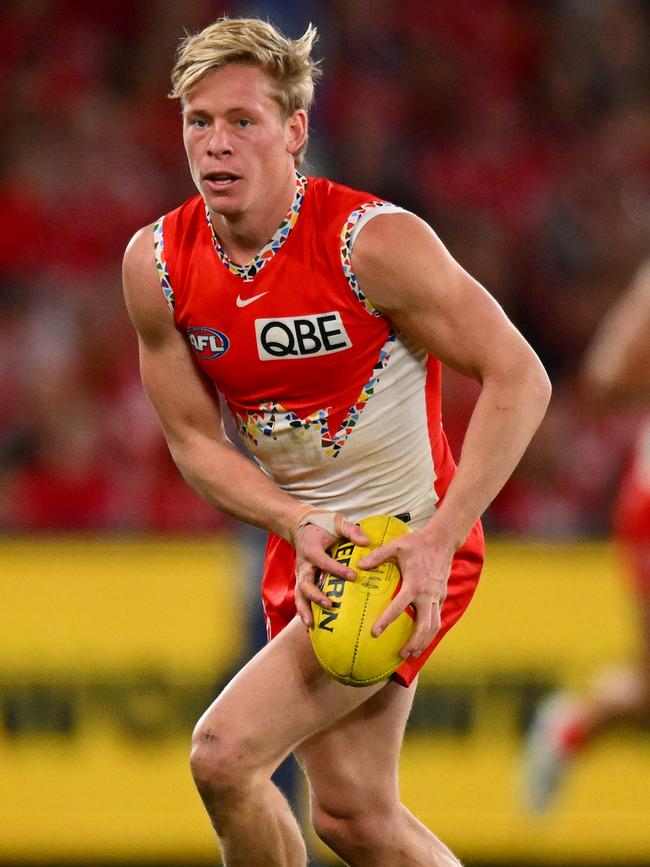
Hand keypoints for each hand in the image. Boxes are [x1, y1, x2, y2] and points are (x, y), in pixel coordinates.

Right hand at [294, 514, 368, 628]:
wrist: (301, 524)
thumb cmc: (322, 523)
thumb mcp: (337, 521)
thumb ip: (351, 530)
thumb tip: (367, 542)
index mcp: (312, 550)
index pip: (324, 562)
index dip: (337, 569)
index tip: (353, 577)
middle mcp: (304, 564)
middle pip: (305, 583)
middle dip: (316, 596)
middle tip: (330, 606)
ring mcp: (302, 573)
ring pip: (300, 594)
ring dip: (304, 609)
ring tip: (310, 625)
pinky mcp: (302, 579)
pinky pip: (301, 596)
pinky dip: (304, 610)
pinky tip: (310, 625)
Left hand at [357, 530, 452, 658]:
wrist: (443, 540)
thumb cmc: (417, 543)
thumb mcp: (396, 546)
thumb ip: (377, 556)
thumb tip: (359, 566)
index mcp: (414, 584)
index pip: (399, 607)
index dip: (386, 621)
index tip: (375, 633)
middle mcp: (428, 595)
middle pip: (424, 626)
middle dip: (414, 643)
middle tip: (401, 655)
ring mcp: (437, 597)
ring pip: (434, 626)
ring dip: (424, 642)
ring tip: (412, 654)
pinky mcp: (442, 596)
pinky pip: (437, 618)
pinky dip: (430, 631)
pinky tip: (421, 638)